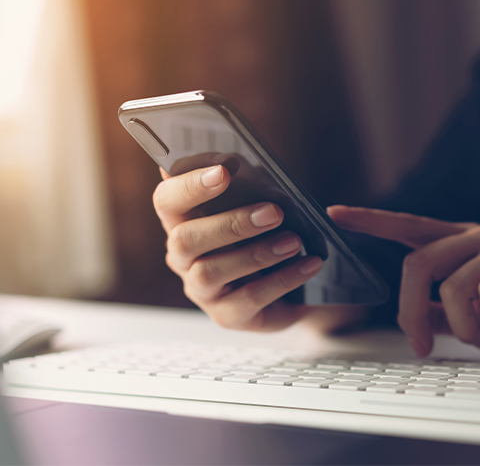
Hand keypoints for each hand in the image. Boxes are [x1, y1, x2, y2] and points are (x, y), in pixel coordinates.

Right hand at [153, 166, 323, 330]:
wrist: (295, 286)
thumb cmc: (268, 233)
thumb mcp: (261, 203)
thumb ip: (252, 184)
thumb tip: (252, 170)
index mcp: (182, 221)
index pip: (166, 200)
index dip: (188, 185)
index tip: (223, 172)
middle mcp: (182, 257)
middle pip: (184, 239)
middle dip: (230, 224)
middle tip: (273, 212)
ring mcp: (201, 290)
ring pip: (211, 271)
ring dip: (256, 253)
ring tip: (294, 241)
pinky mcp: (227, 315)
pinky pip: (250, 298)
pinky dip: (283, 279)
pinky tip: (308, 264)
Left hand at [328, 206, 479, 355]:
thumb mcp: (476, 318)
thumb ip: (443, 310)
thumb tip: (412, 313)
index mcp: (464, 244)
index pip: (410, 226)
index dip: (372, 220)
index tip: (335, 214)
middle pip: (419, 265)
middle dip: (411, 312)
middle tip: (422, 345)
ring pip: (453, 285)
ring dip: (464, 326)